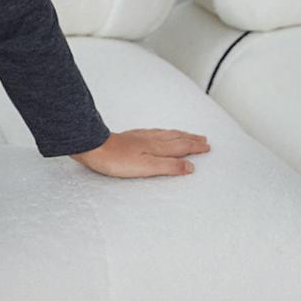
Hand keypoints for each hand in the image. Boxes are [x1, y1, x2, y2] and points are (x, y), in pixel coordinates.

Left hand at [71, 129, 210, 177]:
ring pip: (165, 134)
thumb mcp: (147, 167)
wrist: (93, 147)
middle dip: (191, 138)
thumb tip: (190, 166)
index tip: (207, 147)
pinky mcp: (130, 137)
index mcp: (157, 147)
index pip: (182, 146)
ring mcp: (140, 137)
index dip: (195, 147)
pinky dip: (163, 133)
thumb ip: (169, 166)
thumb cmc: (117, 160)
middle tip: (203, 139)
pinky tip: (158, 134)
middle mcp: (151, 139)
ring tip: (186, 134)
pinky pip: (153, 132)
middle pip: (176, 137)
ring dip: (179, 134)